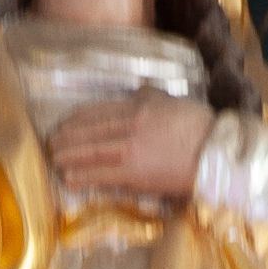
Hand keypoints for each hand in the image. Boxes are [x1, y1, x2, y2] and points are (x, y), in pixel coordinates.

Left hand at [49, 97, 213, 202]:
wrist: (217, 154)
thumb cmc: (200, 128)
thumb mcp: (173, 102)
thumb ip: (152, 96)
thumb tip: (139, 90)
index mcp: (139, 106)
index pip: (98, 112)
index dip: (76, 120)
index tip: (63, 125)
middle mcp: (131, 125)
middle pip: (89, 131)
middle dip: (66, 138)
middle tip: (50, 144)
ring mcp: (131, 149)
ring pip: (91, 152)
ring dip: (68, 157)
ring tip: (54, 161)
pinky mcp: (135, 173)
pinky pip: (102, 175)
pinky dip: (83, 176)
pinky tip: (69, 178)